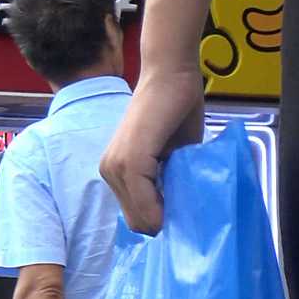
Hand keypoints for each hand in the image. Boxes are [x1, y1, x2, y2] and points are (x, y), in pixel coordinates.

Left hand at [100, 68, 204, 235]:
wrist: (171, 76)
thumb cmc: (175, 110)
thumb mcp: (172, 156)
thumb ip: (169, 181)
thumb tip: (178, 212)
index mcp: (116, 170)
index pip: (135, 217)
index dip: (161, 220)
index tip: (184, 210)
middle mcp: (109, 171)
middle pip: (137, 223)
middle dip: (164, 221)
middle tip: (189, 205)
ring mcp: (117, 167)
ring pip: (141, 217)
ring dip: (167, 213)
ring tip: (187, 192)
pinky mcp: (131, 161)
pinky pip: (146, 202)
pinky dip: (165, 206)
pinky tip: (182, 191)